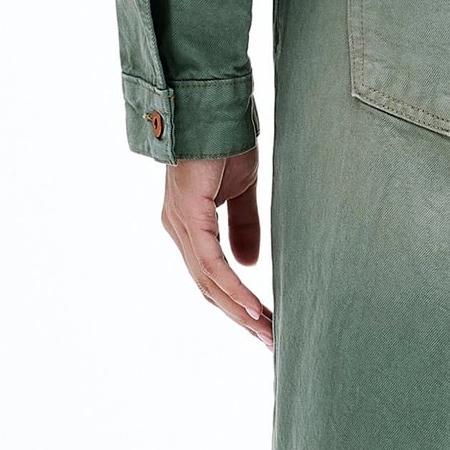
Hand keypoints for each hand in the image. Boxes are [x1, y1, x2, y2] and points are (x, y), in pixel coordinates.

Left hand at [161, 150, 271, 345]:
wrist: (214, 109)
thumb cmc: (225, 143)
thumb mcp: (240, 191)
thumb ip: (244, 226)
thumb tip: (249, 264)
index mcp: (190, 225)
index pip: (211, 276)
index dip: (236, 302)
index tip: (264, 323)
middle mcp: (179, 230)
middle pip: (208, 287)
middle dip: (240, 316)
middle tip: (269, 341)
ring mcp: (181, 225)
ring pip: (209, 282)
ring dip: (239, 310)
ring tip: (266, 332)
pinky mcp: (190, 216)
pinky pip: (212, 263)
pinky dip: (233, 287)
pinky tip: (252, 306)